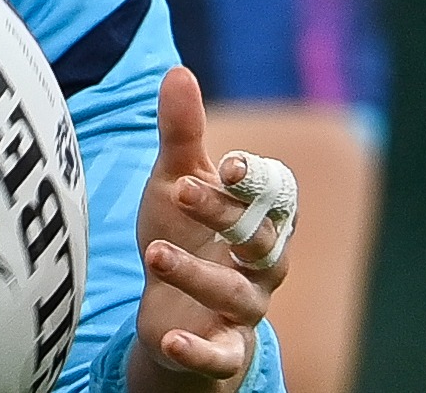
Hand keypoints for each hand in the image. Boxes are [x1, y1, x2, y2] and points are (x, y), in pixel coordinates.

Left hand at [129, 67, 294, 392]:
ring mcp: (245, 307)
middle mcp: (263, 263)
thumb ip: (181, 134)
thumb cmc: (182, 234)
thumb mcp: (176, 182)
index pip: (272, 194)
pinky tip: (170, 339)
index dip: (253, 178)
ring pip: (236, 292)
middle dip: (222, 214)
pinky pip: (222, 354)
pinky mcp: (224, 349)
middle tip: (178, 190)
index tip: (224, 163)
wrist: (169, 309)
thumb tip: (178, 71)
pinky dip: (199, 349)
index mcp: (260, 217)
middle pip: (259, 237)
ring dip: (196, 274)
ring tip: (153, 254)